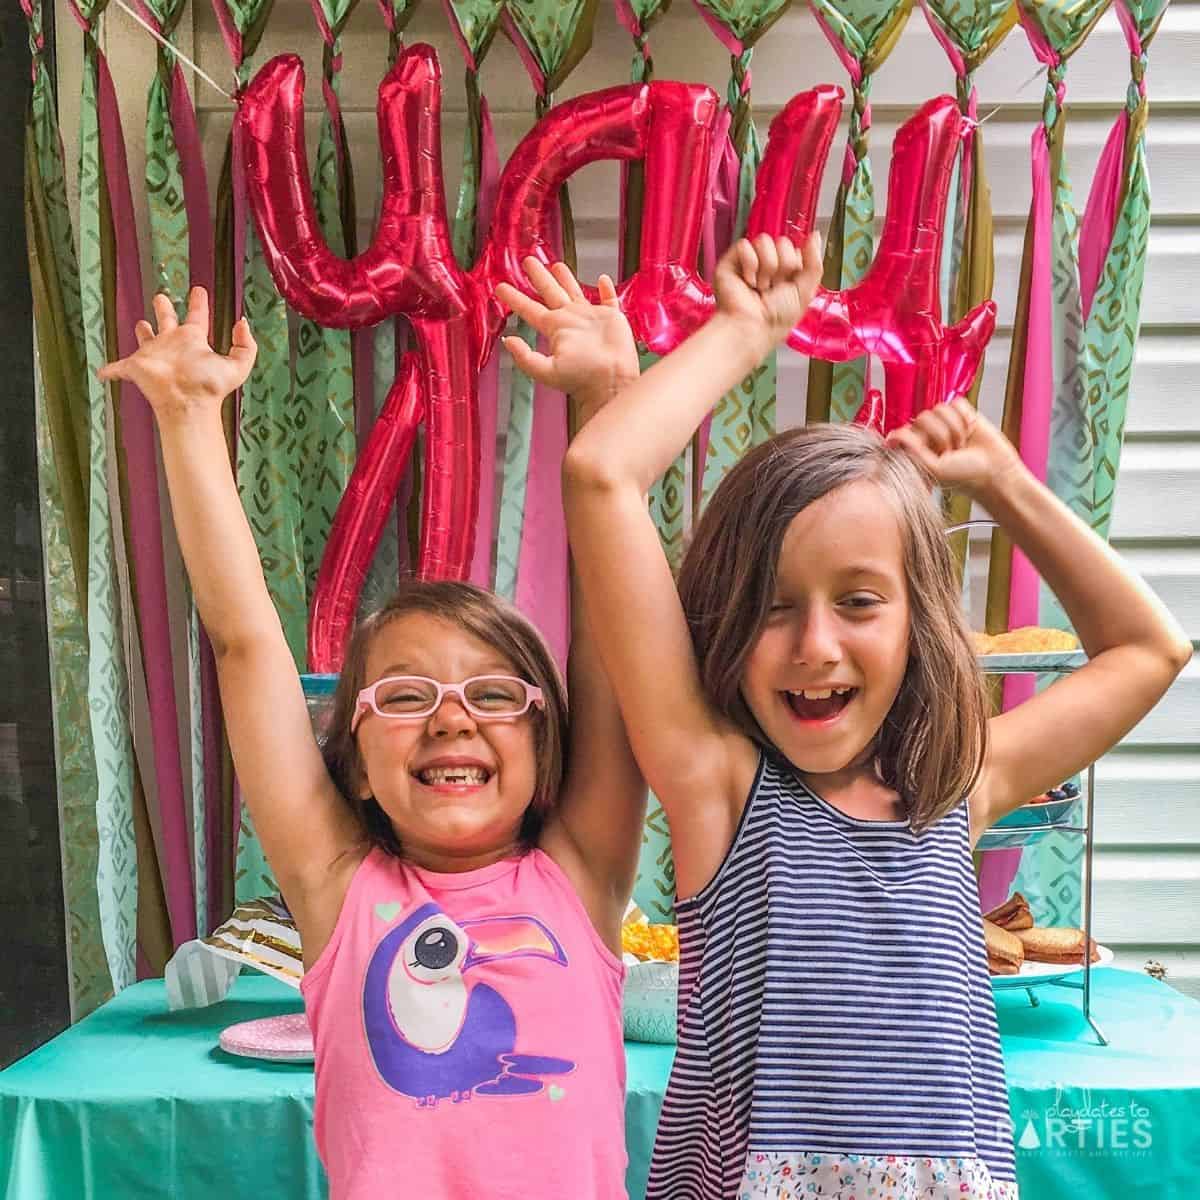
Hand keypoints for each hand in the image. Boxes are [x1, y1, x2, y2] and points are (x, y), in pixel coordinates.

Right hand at [98, 287, 255, 422]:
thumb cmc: (209, 387)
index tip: (199, 290)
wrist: (187, 403)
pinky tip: (103, 373)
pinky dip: (110, 371)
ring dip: (142, 331)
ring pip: (145, 338)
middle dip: (163, 308)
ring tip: (141, 324)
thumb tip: (242, 323)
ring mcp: (153, 355)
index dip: (199, 303)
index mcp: (192, 341)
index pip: (197, 316)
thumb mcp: (237, 365)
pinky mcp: (135, 367)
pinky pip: (118, 369)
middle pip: (166, 320)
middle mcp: (172, 344)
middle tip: (161, 297)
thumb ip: (246, 345)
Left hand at [496, 259, 639, 419]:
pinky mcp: (611, 319)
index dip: (514, 297)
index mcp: (554, 329)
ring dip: (566, 278)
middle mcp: (570, 321)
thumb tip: (508, 340)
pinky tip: (602, 279)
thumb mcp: (546, 371)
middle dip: (538, 276)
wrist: (611, 382)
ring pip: (575, 292)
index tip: (500, 286)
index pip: (529, 309)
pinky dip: (606, 290)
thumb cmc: (581, 379)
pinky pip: (609, 300)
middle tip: (528, 261)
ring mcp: (590, 319)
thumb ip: (525, 357)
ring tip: (556, 265)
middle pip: (550, 292)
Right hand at [712, 231, 823, 354]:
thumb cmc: (775, 319)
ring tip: (760, 286)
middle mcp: (768, 265)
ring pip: (764, 241)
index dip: (795, 265)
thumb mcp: (805, 293)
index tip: (789, 283)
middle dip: (782, 267)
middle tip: (773, 287)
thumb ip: (814, 264)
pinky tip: (747, 281)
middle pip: (782, 242)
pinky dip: (749, 264)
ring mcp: (750, 261)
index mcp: (785, 272)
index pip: (795, 249)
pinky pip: (745, 245)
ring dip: (766, 267)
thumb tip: (815, 236)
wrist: (752, 327)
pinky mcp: (732, 261)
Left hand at [885, 398, 1024, 499]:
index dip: (921, 439)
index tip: (933, 455)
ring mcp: (946, 422)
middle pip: (923, 417)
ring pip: (940, 408)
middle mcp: (929, 434)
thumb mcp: (933, 468)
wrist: (995, 471)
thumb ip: (911, 450)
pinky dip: (965, 417)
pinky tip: (970, 430)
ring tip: (962, 444)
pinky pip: (957, 403)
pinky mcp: (963, 413)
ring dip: (954, 428)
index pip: (906, 429)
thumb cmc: (964, 476)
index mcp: (917, 448)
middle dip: (941, 435)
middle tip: (951, 451)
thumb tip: (892, 436)